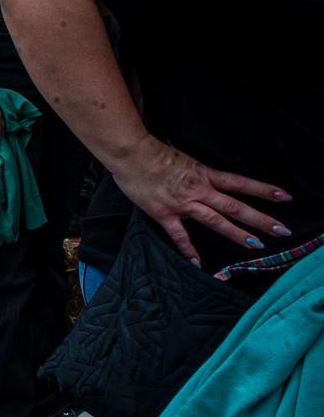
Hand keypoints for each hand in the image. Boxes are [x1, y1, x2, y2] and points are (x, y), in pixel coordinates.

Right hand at [115, 135, 290, 264]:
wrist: (131, 154)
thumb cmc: (154, 153)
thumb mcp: (184, 159)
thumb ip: (196, 173)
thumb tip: (205, 178)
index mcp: (205, 174)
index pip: (241, 183)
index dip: (264, 190)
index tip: (285, 197)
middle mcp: (199, 190)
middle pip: (236, 206)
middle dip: (260, 219)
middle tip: (281, 230)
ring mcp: (183, 203)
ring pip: (216, 221)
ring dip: (238, 234)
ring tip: (256, 245)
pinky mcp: (164, 213)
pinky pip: (180, 235)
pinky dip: (189, 250)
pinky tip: (198, 263)